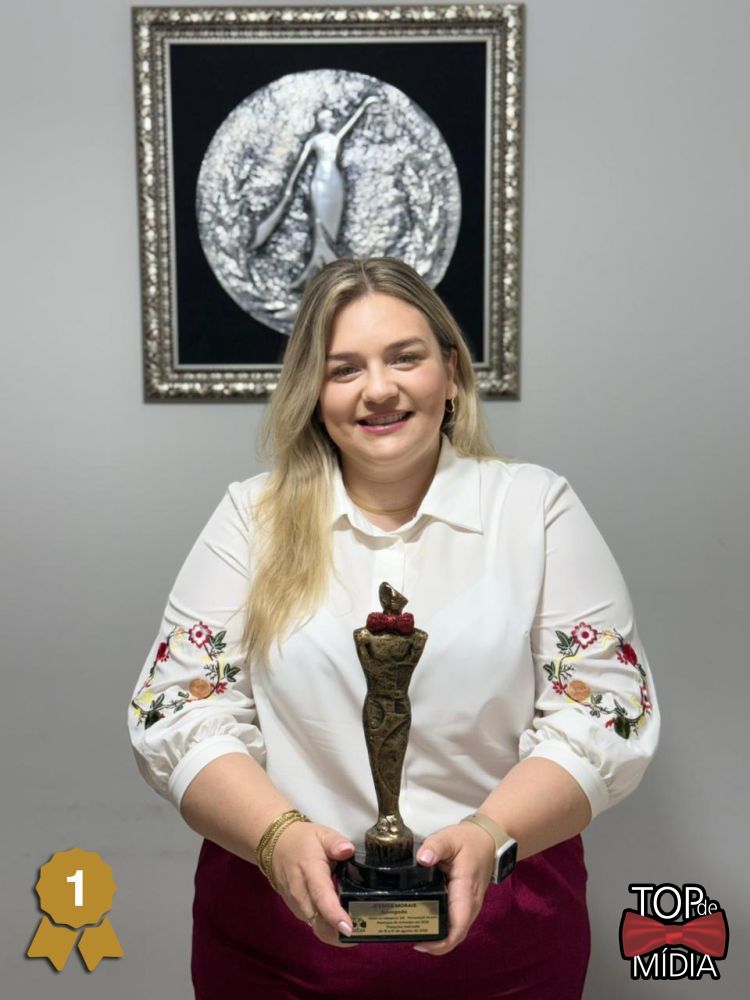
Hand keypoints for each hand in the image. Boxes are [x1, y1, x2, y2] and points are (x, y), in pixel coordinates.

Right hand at [270, 821, 357, 947]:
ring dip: (337, 934)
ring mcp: (297, 906)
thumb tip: (348, 850)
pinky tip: (346, 923)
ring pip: (318, 928)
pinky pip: (315, 925)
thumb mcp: (321, 834)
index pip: (321, 896)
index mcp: (310, 871)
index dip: (334, 915)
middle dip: (341, 933)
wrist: (276, 848)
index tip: (349, 928)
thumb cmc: (303, 841)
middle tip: (366, 933)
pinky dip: (330, 929)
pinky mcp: (298, 912)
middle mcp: (301, 894)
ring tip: (361, 931)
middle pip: (320, 922)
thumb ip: (335, 842)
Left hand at [413, 822, 495, 955]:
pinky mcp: (464, 904)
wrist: (487, 840)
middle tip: (407, 935)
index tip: (419, 943)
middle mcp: (470, 905)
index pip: (457, 928)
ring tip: (411, 930)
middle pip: (454, 935)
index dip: (440, 943)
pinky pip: (453, 922)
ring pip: (454, 931)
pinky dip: (440, 926)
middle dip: (433, 942)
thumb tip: (422, 859)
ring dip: (436, 936)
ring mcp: (469, 907)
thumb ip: (435, 846)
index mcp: (466, 892)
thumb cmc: (468, 841)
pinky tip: (423, 920)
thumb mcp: (450, 838)